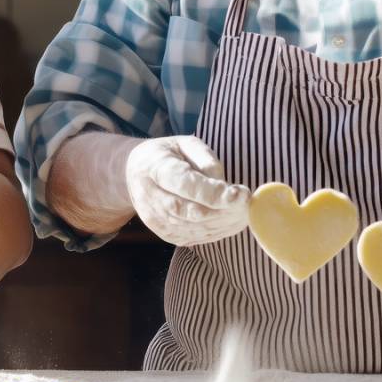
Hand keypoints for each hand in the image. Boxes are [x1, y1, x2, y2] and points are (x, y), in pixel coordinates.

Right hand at [125, 135, 250, 246]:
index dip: (215, 194)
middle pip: (192, 211)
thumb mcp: (185, 143)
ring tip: (245, 212)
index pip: (187, 185)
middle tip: (248, 203)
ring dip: (225, 224)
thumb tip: (223, 185)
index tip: (241, 194)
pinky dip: (218, 232)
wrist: (133, 175)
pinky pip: (195, 238)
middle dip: (225, 211)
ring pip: (196, 228)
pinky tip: (232, 222)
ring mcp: (156, 220)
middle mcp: (152, 198)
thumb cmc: (167, 156)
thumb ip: (206, 159)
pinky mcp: (164, 234)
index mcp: (156, 169)